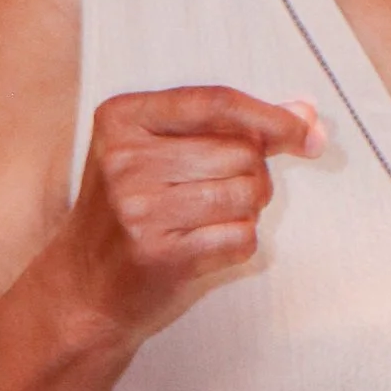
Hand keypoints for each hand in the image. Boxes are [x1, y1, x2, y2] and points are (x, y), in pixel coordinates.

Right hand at [56, 86, 325, 344]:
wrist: (84, 288)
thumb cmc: (129, 215)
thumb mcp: (160, 154)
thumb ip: (229, 127)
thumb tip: (304, 114)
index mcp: (122, 118)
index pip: (216, 102)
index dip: (271, 117)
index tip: (306, 130)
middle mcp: (126, 159)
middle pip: (242, 152)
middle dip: (252, 175)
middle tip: (218, 194)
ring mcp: (140, 208)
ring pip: (248, 194)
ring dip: (247, 210)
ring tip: (208, 220)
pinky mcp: (161, 255)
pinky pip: (242, 237)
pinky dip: (239, 243)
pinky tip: (205, 246)